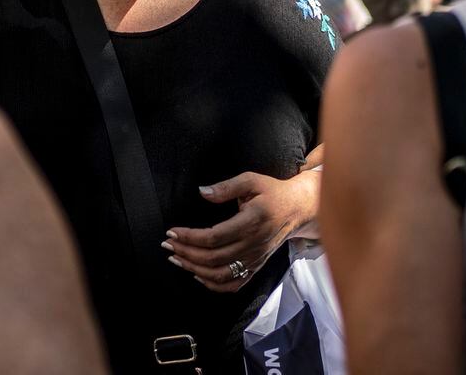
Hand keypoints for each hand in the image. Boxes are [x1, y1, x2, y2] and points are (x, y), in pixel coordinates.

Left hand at [163, 170, 319, 291]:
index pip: (213, 237)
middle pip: (213, 258)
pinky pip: (233, 284)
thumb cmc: (272, 192)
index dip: (190, 237)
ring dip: (194, 270)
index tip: (172, 232)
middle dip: (186, 254)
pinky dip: (213, 285)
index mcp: (251, 222)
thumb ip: (226, 187)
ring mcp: (255, 259)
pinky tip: (197, 275)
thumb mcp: (251, 180)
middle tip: (168, 245)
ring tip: (177, 259)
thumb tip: (202, 192)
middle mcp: (253, 245)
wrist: (297, 209)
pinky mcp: (256, 267)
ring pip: (220, 275)